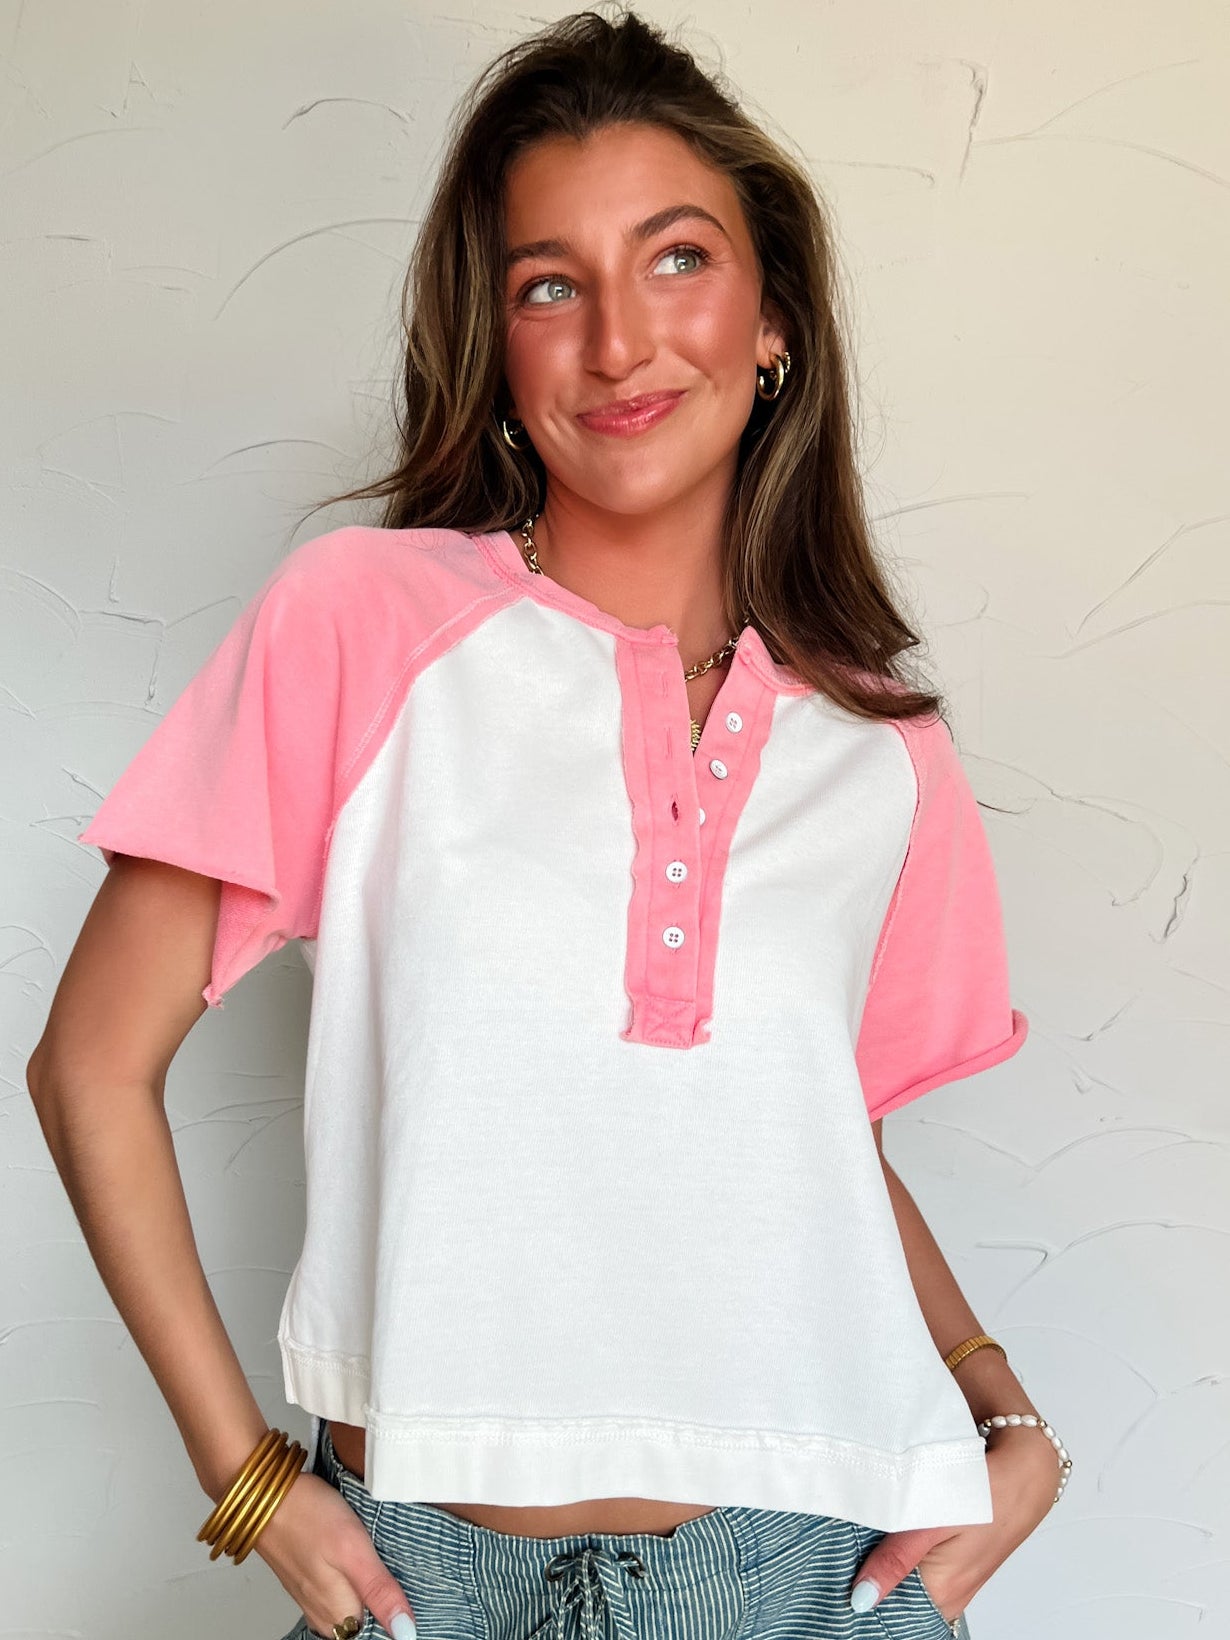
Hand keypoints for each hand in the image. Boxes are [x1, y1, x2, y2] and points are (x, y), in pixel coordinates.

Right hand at [253, 1468, 417, 1639]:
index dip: (400, 1606)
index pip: (383, 1629)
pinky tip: (358, 1550)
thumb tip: (406, 1632)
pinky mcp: (312, 1581)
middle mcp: (326, 1615)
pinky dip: (355, 1571)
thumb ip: (379, 1592)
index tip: (401, 1579)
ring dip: (371, 1580)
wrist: (267, 1494)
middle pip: (370, 1617)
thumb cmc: (307, 1516)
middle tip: (385, 1557)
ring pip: (357, 1601)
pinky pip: (343, 1587)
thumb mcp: (353, 1551)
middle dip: (386, 1592)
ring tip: (371, 1550)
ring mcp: (317, 1599)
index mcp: (338, 1616)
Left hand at [848, 1427, 1060, 1623]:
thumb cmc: (987, 1492)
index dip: (860, 1605)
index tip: (830, 1589)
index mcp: (942, 1595)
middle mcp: (949, 1596)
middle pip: (896, 1604)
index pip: (890, 1618)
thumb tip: (861, 1600)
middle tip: (832, 1558)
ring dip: (878, 1567)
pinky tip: (877, 1536)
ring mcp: (953, 1580)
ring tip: (847, 1543)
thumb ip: (897, 1560)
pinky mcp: (954, 1562)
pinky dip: (897, 1557)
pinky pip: (918, 1570)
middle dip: (865, 1584)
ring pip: (906, 1585)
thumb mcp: (934, 1520)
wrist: (1027, 1470)